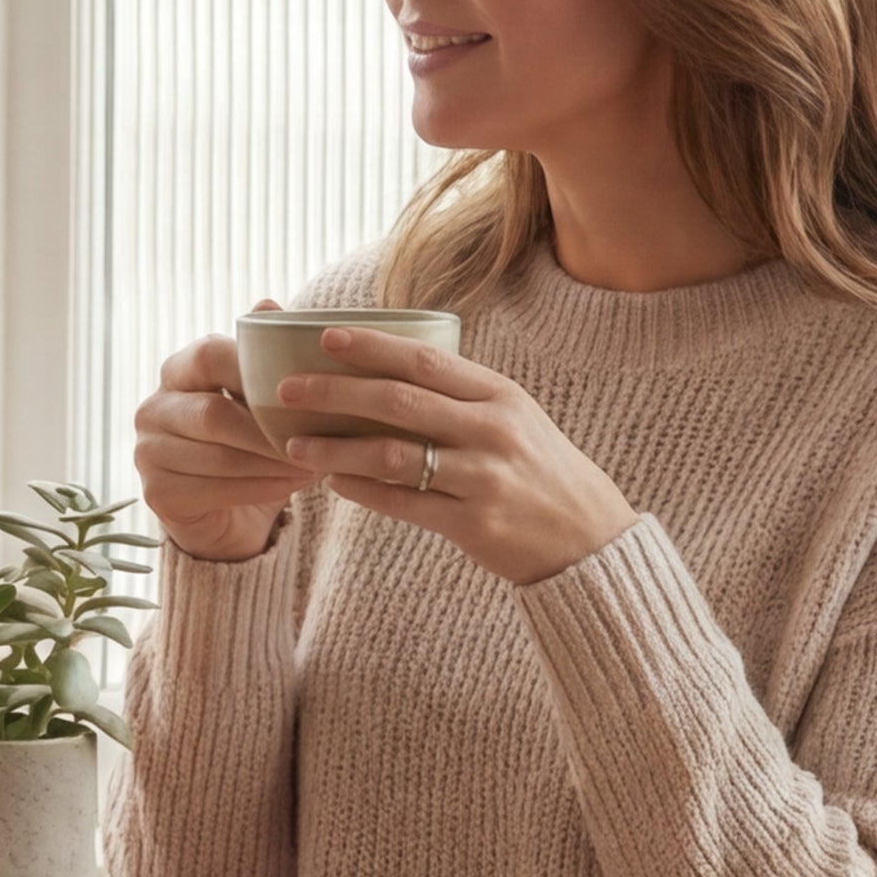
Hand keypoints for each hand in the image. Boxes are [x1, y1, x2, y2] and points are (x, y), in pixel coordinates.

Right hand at [132, 307, 323, 561]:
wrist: (226, 509)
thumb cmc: (248, 441)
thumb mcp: (257, 396)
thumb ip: (263, 356)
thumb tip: (268, 304)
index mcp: (177, 371)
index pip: (209, 356)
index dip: (255, 370)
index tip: (303, 388)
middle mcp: (153, 408)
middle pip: (213, 414)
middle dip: (270, 431)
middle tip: (318, 439)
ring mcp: (148, 452)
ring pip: (219, 457)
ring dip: (273, 463)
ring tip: (316, 463)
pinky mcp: (157, 493)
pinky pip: (215, 490)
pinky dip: (261, 488)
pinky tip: (292, 485)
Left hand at [269, 320, 638, 584]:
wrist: (589, 540)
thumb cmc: (539, 471)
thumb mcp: (514, 419)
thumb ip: (461, 395)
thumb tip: (385, 367)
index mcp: (502, 396)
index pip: (427, 360)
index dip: (373, 346)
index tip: (325, 336)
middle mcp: (493, 431)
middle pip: (399, 401)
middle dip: (335, 391)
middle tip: (287, 389)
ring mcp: (483, 478)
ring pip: (391, 455)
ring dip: (335, 447)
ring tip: (294, 444)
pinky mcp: (472, 523)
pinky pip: (401, 502)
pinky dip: (361, 490)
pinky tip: (333, 481)